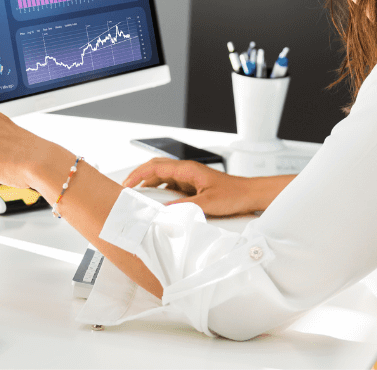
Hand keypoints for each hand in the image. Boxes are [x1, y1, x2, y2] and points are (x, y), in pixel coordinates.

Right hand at [124, 158, 267, 215]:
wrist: (249, 194)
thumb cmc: (234, 194)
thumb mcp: (208, 203)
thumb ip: (185, 206)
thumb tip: (166, 210)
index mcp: (188, 169)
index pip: (156, 166)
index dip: (138, 174)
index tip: (127, 183)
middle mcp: (187, 171)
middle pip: (156, 168)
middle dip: (139, 177)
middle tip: (126, 188)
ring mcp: (189, 178)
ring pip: (163, 177)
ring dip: (149, 185)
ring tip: (139, 196)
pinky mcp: (193, 186)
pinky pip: (171, 186)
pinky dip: (161, 192)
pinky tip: (159, 203)